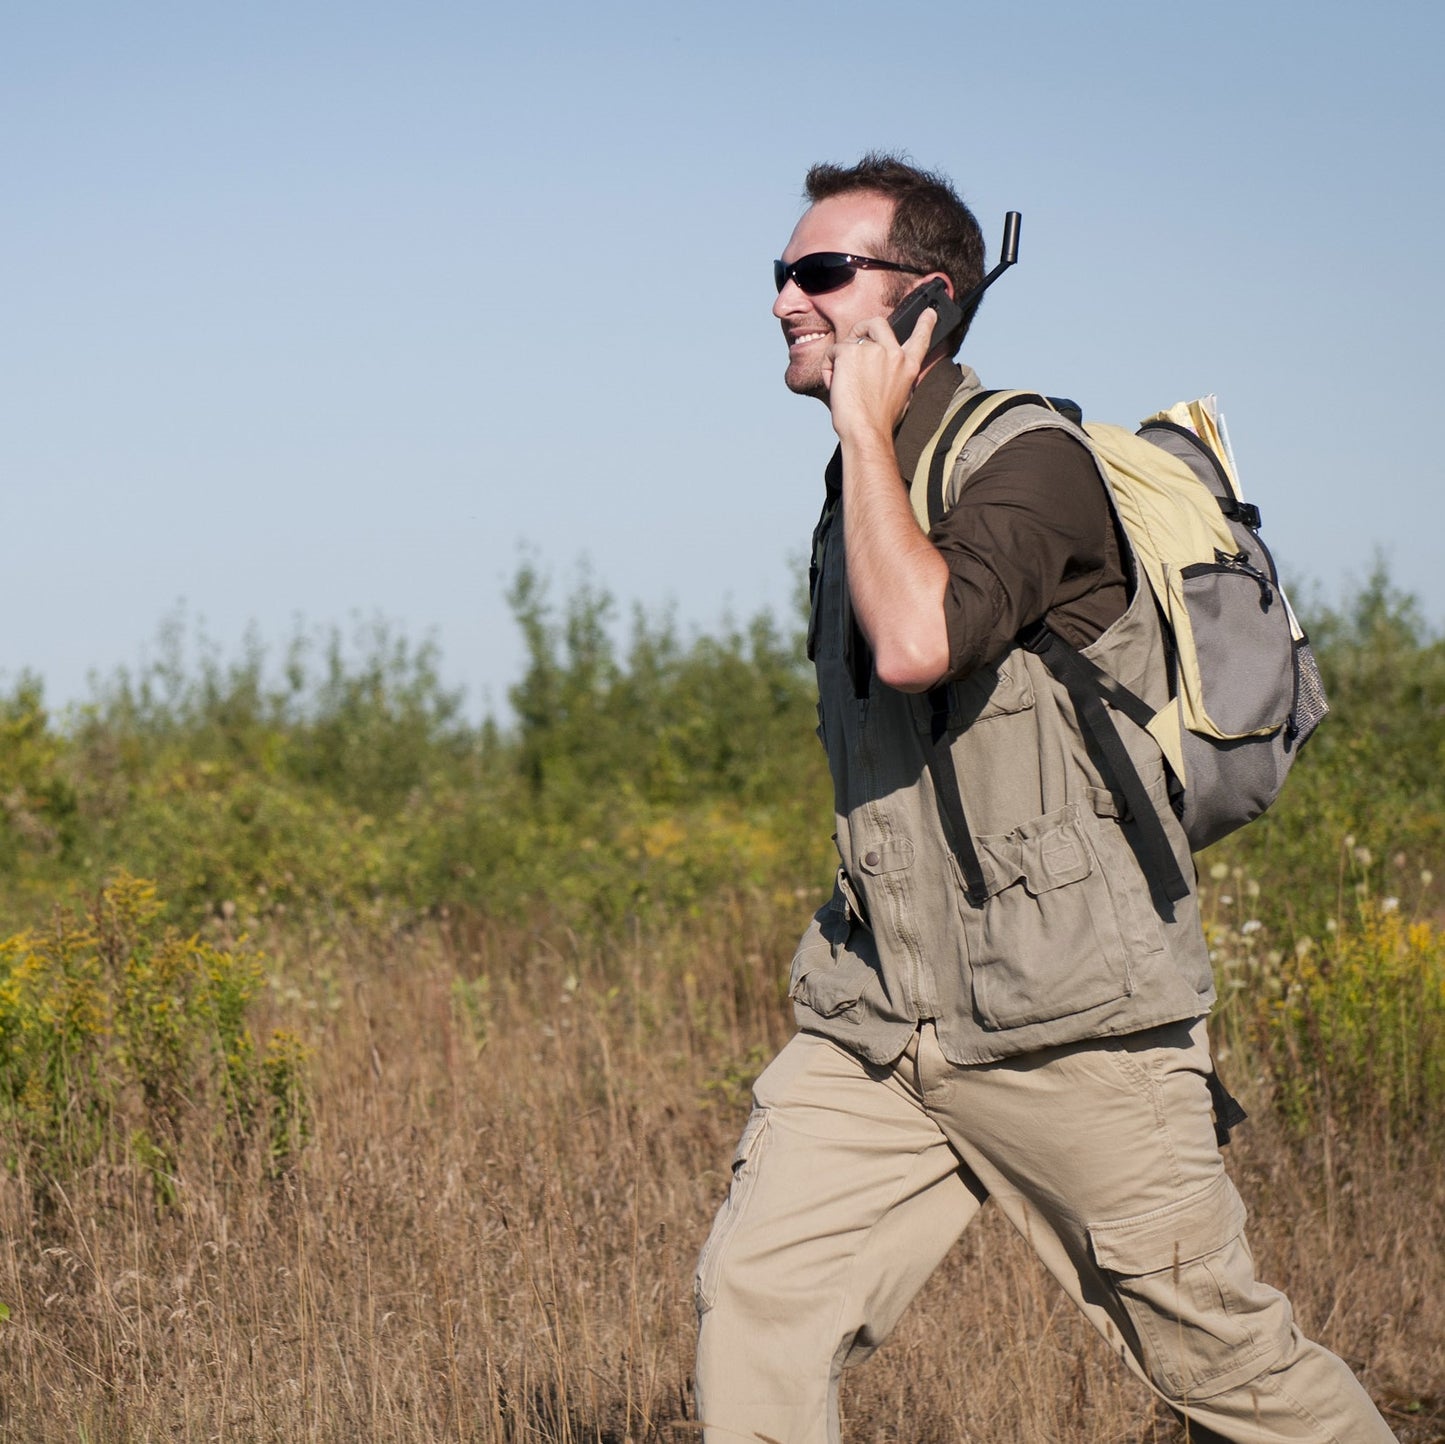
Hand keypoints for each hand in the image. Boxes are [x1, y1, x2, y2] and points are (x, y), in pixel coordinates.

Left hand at [824, 305, 938, 442]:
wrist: (867, 431)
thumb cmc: (879, 422)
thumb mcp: (901, 398)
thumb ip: (896, 378)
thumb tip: (885, 374)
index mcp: (908, 367)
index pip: (920, 339)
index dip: (925, 324)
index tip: (929, 313)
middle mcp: (893, 354)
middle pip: (878, 323)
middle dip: (863, 327)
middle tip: (854, 338)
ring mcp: (872, 350)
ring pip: (850, 341)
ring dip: (841, 358)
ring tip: (842, 382)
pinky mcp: (850, 352)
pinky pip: (834, 351)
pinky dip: (829, 367)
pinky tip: (835, 384)